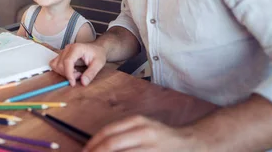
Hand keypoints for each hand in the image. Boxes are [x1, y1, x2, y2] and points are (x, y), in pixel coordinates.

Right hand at [50, 42, 106, 85]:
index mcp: (77, 48)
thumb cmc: (98, 54)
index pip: (67, 61)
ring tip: (76, 72)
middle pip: (60, 65)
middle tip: (80, 75)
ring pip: (56, 65)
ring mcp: (64, 51)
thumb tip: (83, 82)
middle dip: (69, 74)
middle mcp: (68, 48)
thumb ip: (91, 73)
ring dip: (64, 73)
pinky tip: (70, 70)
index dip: (69, 74)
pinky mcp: (62, 55)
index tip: (73, 83)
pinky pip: (54, 64)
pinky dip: (60, 70)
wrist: (97, 48)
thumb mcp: (98, 64)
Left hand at [83, 115, 200, 151]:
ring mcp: (150, 147)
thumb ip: (121, 133)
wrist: (188, 143)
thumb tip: (95, 145)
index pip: (108, 132)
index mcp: (137, 122)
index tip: (83, 151)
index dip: (92, 144)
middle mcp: (143, 133)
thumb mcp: (141, 127)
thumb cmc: (160, 136)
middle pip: (112, 145)